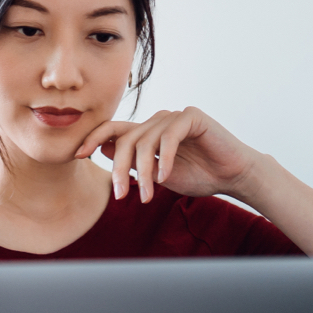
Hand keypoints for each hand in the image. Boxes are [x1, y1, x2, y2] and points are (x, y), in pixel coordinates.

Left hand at [74, 106, 262, 202]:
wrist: (233, 176)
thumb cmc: (199, 175)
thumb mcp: (158, 175)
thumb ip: (134, 163)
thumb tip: (102, 151)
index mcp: (147, 133)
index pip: (113, 129)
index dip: (93, 139)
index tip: (79, 156)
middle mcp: (158, 121)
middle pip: (126, 138)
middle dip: (120, 168)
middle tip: (121, 194)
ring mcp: (174, 117)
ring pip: (146, 141)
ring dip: (145, 171)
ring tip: (149, 195)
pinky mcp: (192, 117)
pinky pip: (169, 136)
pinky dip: (165, 158)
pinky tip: (165, 176)